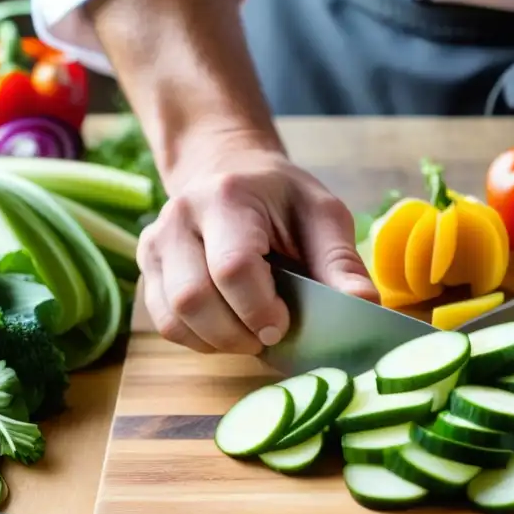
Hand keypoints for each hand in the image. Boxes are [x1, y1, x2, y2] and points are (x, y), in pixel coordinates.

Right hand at [137, 139, 377, 353]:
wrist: (230, 171)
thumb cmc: (282, 198)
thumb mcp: (323, 216)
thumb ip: (341, 262)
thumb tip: (366, 307)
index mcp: (227, 198)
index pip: (233, 267)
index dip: (259, 309)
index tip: (284, 323)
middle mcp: (179, 217)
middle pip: (195, 299)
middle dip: (238, 333)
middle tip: (270, 335)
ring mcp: (155, 243)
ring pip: (174, 318)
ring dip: (219, 341)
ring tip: (251, 333)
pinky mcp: (146, 267)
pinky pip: (165, 323)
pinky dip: (199, 339)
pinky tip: (228, 328)